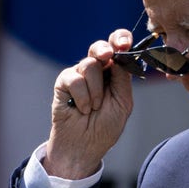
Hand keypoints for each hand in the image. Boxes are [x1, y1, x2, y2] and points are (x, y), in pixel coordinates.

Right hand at [43, 29, 133, 179]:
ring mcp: (79, 75)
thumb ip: (123, 79)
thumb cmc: (105, 127)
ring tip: (94, 107)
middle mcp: (96, 71)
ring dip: (95, 89)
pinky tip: (81, 109)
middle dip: (105, 49)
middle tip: (108, 57)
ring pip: (89, 64)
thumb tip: (121, 56)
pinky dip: (82, 96)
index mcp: (113, 72)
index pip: (117, 48)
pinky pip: (74, 78)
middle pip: (99, 47)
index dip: (120, 39)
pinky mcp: (63, 83)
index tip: (125, 44)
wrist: (85, 147)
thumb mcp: (123, 103)